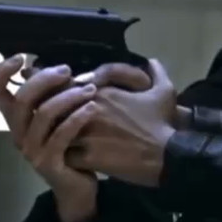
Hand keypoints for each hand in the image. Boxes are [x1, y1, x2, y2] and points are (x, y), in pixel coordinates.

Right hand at [0, 58, 152, 221]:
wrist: (77, 188)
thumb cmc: (70, 146)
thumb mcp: (59, 117)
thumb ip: (52, 95)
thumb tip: (53, 65)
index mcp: (17, 120)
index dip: (1, 71)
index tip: (22, 56)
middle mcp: (18, 134)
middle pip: (21, 100)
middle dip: (46, 79)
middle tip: (69, 71)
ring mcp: (31, 150)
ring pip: (44, 115)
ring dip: (69, 97)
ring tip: (91, 89)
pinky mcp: (49, 163)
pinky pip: (62, 135)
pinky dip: (78, 117)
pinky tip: (93, 107)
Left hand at [64, 59, 177, 186]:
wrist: (167, 155)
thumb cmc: (163, 123)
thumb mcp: (165, 92)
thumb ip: (156, 72)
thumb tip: (152, 61)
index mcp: (101, 92)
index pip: (66, 89)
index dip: (61, 95)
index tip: (63, 103)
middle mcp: (88, 110)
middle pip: (57, 110)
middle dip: (55, 117)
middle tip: (56, 126)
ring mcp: (86, 134)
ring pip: (56, 133)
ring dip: (57, 137)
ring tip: (60, 144)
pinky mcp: (87, 157)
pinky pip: (64, 156)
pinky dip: (64, 158)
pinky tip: (70, 161)